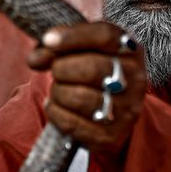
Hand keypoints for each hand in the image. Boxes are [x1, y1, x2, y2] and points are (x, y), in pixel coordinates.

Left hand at [27, 22, 146, 153]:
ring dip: (58, 92)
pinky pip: (72, 123)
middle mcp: (135, 78)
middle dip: (62, 68)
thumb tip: (35, 59)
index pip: (104, 36)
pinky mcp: (111, 135)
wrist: (112, 113)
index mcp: (130, 49)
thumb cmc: (90, 72)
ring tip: (58, 90)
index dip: (73, 36)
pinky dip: (55, 112)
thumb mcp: (81, 51)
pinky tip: (56, 107)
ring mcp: (127, 109)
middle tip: (55, 71)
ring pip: (80, 97)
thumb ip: (56, 48)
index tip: (48, 40)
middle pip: (92, 68)